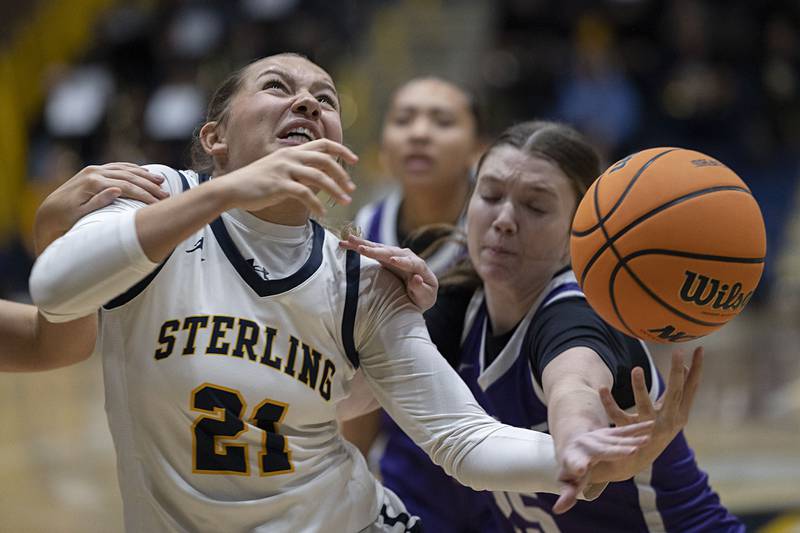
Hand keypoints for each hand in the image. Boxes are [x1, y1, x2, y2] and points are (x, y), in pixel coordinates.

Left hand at [34, 163, 167, 253]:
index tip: (159, 204)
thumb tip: (117, 190)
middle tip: (166, 194)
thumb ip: (99, 201)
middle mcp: (94, 172)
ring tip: (161, 182)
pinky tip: (144, 172)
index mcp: (92, 182)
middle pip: (129, 177)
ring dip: (144, 175)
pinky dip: (132, 169)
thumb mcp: (80, 214)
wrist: (49, 212)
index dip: (144, 195)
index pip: (126, 187)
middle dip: (149, 186)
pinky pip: (117, 167)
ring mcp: (94, 170)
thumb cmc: (65, 218)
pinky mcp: (93, 171)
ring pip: (125, 170)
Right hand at [221, 139, 357, 216]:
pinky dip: (316, 204)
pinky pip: (305, 194)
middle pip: (325, 160)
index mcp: (292, 151)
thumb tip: (320, 179)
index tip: (355, 160)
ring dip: (335, 191)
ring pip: (319, 177)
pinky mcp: (279, 185)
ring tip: (345, 202)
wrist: (232, 189)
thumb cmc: (257, 182)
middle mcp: (290, 156)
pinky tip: (322, 213)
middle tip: (351, 189)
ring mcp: (284, 170)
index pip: (323, 144)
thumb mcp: (280, 170)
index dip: (342, 150)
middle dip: (342, 174)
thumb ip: (300, 171)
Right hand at [339, 234, 438, 310]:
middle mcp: (406, 256)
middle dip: (376, 250)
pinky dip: (360, 246)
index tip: (392, 261)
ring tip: (349, 239)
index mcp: (419, 266)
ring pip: (379, 248)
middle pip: (391, 252)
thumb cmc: (424, 295)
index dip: (402, 262)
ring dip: (363, 244)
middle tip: (362, 249)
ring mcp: (395, 254)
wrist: (420, 290)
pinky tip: (348, 242)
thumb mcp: (426, 296)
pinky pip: (372, 249)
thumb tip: (416, 279)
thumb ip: (422, 289)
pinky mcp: (385, 255)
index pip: (411, 262)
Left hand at [553, 420, 652, 513]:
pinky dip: (638, 428)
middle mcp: (587, 445)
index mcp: (575, 458)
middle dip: (616, 451)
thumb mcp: (568, 481)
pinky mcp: (610, 432)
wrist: (573, 443)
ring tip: (646, 441)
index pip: (575, 463)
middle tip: (631, 452)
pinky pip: (626, 430)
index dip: (577, 466)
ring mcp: (600, 437)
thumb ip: (567, 494)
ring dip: (632, 440)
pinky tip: (651, 425)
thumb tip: (558, 510)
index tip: (581, 469)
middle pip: (603, 450)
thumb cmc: (571, 469)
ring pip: (617, 439)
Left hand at [591, 347, 703, 483]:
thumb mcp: (670, 411)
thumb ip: (677, 392)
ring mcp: (648, 429)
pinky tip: (602, 388)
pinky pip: (618, 416)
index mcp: (679, 415)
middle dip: (676, 373)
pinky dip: (609, 402)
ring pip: (645, 406)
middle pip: (675, 395)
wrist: (634, 461)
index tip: (700, 348)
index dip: (697, 369)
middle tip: (678, 352)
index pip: (691, 389)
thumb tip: (685, 367)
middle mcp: (668, 422)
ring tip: (636, 369)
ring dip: (640, 387)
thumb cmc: (656, 429)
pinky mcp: (628, 434)